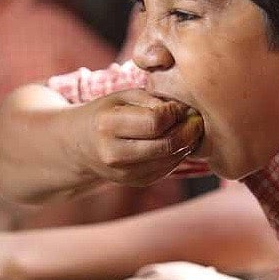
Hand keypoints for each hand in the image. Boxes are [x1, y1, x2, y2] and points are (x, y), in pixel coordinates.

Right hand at [70, 89, 202, 186]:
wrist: (81, 145)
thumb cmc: (108, 113)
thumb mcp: (124, 97)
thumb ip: (153, 100)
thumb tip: (185, 110)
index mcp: (108, 125)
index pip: (156, 121)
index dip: (175, 112)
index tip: (180, 105)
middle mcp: (114, 153)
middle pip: (167, 144)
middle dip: (189, 130)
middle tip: (197, 119)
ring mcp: (125, 173)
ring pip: (171, 158)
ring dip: (187, 143)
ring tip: (190, 128)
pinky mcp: (137, 182)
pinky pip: (168, 168)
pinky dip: (178, 154)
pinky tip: (178, 142)